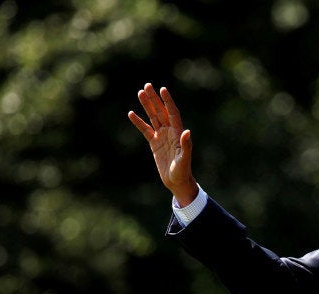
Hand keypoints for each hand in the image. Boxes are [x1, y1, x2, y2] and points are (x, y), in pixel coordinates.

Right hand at [128, 83, 197, 206]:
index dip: (167, 101)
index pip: (172, 113)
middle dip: (154, 99)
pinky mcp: (154, 143)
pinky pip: (145, 130)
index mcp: (177, 132)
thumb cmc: (183, 171)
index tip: (162, 89)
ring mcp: (162, 136)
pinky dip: (139, 122)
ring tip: (140, 92)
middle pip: (161, 111)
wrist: (177, 181)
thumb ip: (186, 145)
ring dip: (147, 105)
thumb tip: (187, 131)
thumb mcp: (184, 159)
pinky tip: (131, 113)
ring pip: (153, 117)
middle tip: (147, 85)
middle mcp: (170, 131)